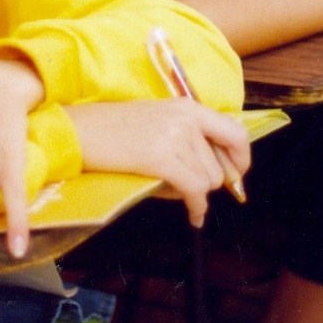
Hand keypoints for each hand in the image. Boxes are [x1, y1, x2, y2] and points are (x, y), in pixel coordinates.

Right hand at [65, 100, 250, 227]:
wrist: (81, 131)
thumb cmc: (114, 130)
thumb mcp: (158, 121)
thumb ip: (188, 138)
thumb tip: (218, 173)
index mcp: (188, 106)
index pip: (235, 131)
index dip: (241, 159)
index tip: (236, 176)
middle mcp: (187, 118)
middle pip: (220, 166)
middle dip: (207, 184)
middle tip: (187, 190)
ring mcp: (175, 136)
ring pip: (208, 181)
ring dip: (195, 193)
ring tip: (171, 189)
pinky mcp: (162, 157)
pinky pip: (195, 191)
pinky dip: (196, 208)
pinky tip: (193, 216)